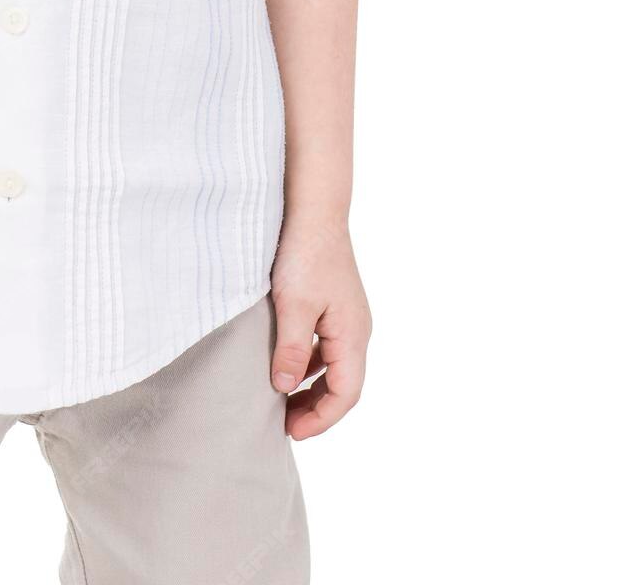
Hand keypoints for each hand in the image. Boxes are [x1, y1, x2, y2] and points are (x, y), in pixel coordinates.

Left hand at [269, 215, 370, 438]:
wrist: (313, 207)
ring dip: (311, 387)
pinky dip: (308, 363)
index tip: (291, 432)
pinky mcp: (335, 304)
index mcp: (352, 335)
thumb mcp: (292, 304)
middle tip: (283, 423)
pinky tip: (286, 363)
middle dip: (316, 409)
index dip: (321, 419)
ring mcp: (348, 317)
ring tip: (281, 401)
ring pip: (334, 367)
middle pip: (344, 385)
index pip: (345, 394)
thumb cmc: (304, 252)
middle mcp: (357, 330)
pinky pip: (326, 347)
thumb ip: (290, 349)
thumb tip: (284, 389)